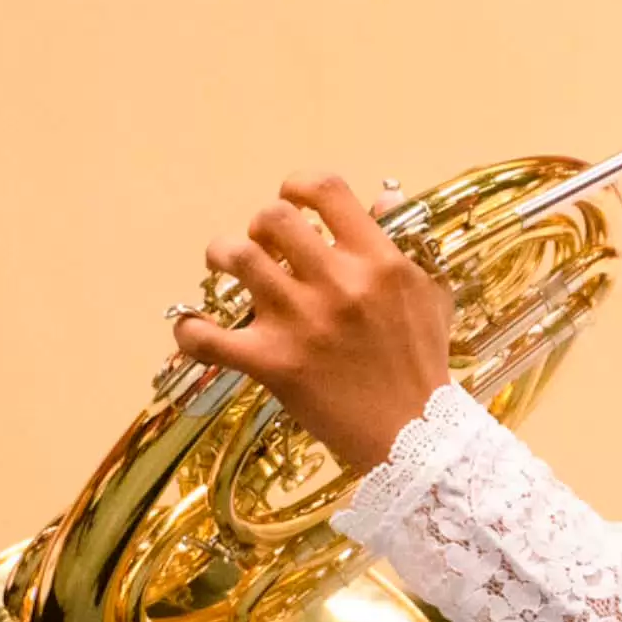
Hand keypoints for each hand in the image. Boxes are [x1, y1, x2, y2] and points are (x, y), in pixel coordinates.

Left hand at [172, 173, 452, 471]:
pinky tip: (196, 329)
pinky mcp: (273, 364)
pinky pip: (206, 337)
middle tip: (264, 247)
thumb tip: (385, 196)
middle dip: (259, 225)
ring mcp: (301, 323)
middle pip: (272, 217)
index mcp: (379, 261)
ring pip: (236, 258)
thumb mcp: (430, 293)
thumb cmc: (422, 362)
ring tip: (226, 269)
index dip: (298, 185)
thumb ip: (408, 242)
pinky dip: (190, 330)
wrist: (414, 436)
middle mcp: (338, 283)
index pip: (327, 191)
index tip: (294, 200)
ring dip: (221, 256)